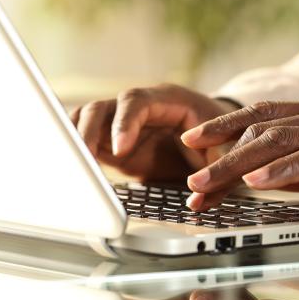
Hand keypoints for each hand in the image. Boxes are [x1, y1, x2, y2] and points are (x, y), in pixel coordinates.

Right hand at [69, 84, 238, 181]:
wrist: (219, 136)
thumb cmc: (224, 136)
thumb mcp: (228, 150)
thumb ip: (217, 170)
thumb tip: (197, 198)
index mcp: (170, 101)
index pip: (137, 101)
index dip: (125, 122)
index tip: (121, 149)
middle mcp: (141, 109)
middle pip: (103, 107)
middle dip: (89, 130)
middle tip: (83, 156)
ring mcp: (123, 124)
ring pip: (87, 120)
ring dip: (75, 139)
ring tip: (70, 165)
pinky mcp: (114, 143)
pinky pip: (87, 140)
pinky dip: (76, 152)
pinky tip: (72, 171)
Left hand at [181, 98, 298, 209]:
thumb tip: (280, 175)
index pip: (267, 116)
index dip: (227, 127)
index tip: (196, 143)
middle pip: (262, 124)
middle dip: (218, 145)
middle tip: (188, 169)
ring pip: (278, 139)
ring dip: (236, 162)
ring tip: (206, 182)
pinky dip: (283, 168)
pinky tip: (259, 180)